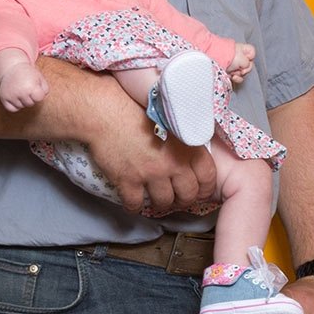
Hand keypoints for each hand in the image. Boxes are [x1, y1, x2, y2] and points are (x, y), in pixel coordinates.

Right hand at [0, 62, 48, 112]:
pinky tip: (15, 97)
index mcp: (31, 86)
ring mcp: (11, 96)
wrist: (11, 68)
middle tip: (27, 88)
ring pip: (21, 106)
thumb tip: (41, 99)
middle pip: (30, 104)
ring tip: (20, 90)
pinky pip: (12, 109)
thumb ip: (45, 89)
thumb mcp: (40, 78)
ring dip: (22, 101)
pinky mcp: (4, 98)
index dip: (39, 93)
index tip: (35, 87)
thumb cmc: (28, 74)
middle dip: (31, 97)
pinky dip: (14, 105)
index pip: (39, 98)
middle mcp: (20, 92)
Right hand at [81, 82, 221, 218]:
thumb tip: (192, 149)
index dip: (205, 188)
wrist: (105, 111)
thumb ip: (185, 136)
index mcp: (188, 146)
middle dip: (183, 200)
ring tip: (156, 199)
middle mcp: (174, 163)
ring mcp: (152, 174)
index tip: (199, 190)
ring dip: (161, 204)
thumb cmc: (136, 106)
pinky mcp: (129, 181)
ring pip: (164, 203)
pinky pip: (136, 205)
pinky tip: (133, 202)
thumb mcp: (171, 118)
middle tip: (176, 198)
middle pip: (188, 194)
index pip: (209, 177)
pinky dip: (134, 207)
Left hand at [228, 41, 255, 85]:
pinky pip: (237, 77)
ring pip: (243, 72)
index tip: (247, 61)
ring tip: (234, 73)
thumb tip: (245, 68)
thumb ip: (248, 64)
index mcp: (242, 50)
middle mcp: (238, 57)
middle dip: (245, 69)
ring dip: (239, 74)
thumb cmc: (227, 57)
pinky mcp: (229, 72)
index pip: (252, 52)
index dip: (251, 58)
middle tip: (240, 69)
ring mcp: (234, 65)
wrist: (213, 60)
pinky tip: (233, 77)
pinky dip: (236, 79)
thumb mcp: (242, 59)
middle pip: (248, 65)